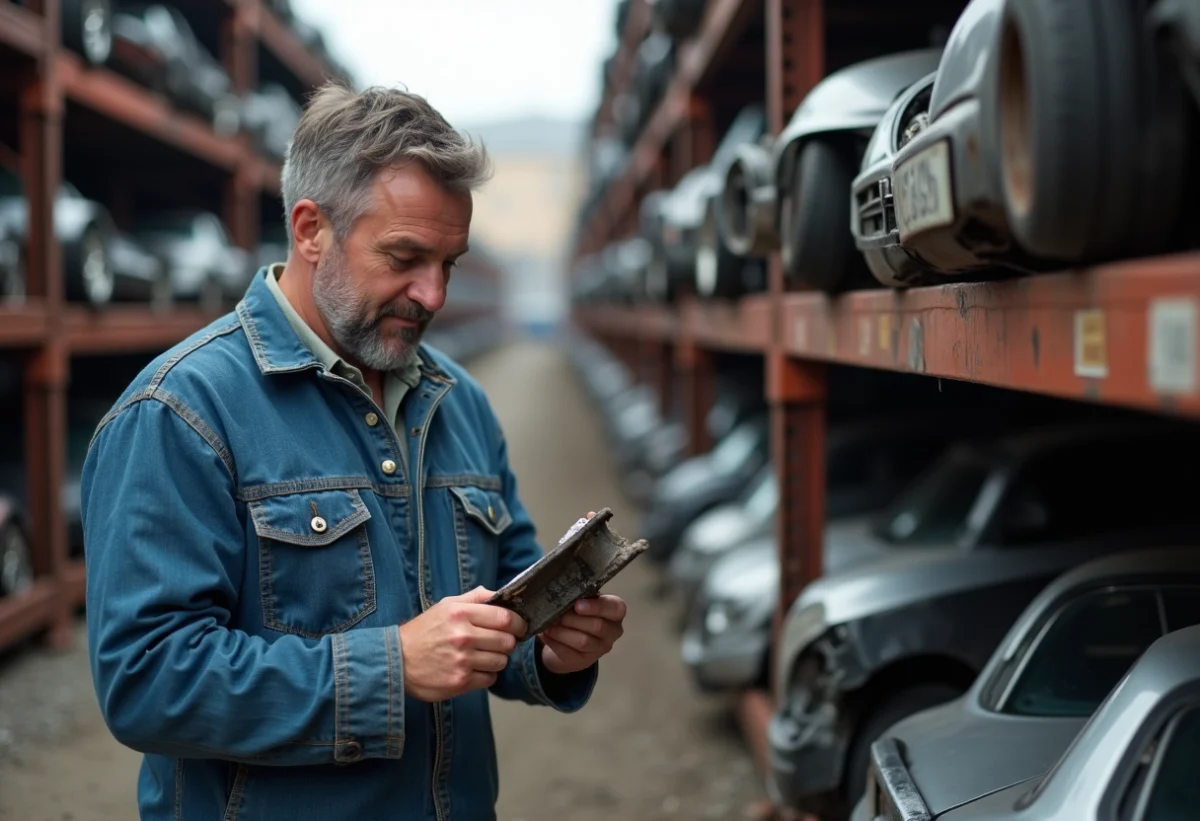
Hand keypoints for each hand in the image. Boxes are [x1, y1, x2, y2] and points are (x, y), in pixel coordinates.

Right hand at [399, 586, 527, 701]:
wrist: (396, 661)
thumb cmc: (423, 632)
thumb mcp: (445, 605)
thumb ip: (474, 598)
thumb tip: (500, 593)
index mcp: (461, 614)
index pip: (506, 618)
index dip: (519, 623)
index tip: (519, 626)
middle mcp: (463, 636)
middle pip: (507, 641)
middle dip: (508, 642)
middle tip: (499, 643)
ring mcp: (462, 660)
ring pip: (501, 661)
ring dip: (497, 659)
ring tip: (482, 656)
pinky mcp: (460, 681)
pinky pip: (490, 678)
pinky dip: (486, 674)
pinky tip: (473, 668)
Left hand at [539, 593, 626, 674]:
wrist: (570, 640)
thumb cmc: (578, 613)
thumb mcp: (583, 601)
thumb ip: (580, 597)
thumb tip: (564, 595)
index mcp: (615, 612)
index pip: (615, 608)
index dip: (597, 607)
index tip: (577, 605)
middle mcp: (613, 631)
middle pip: (598, 626)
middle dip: (573, 619)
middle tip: (558, 615)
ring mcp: (600, 649)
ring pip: (582, 641)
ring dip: (562, 632)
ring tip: (548, 625)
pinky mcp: (584, 661)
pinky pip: (568, 653)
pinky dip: (554, 642)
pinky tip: (546, 634)